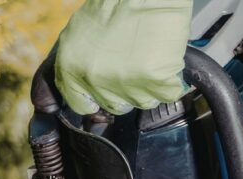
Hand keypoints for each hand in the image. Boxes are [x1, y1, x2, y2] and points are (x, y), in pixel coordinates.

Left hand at [55, 0, 191, 114]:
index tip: (105, 94)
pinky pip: (167, 94)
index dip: (94, 100)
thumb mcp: (81, 31)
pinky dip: (171, 81)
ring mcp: (125, 83)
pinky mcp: (154, 82)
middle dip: (125, 90)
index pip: (78, 103)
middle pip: (114, 105)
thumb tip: (86, 86)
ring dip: (149, 86)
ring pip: (142, 102)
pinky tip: (165, 59)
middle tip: (133, 64)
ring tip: (150, 56)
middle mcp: (95, 78)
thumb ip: (80, 62)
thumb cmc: (117, 3)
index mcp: (71, 64)